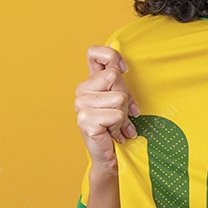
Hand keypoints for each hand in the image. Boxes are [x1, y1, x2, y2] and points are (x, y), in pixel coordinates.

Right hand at [74, 43, 140, 175]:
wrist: (110, 156)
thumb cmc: (116, 126)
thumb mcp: (121, 98)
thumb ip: (118, 78)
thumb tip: (117, 50)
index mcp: (89, 82)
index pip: (94, 52)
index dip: (112, 56)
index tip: (124, 70)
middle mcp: (81, 91)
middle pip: (114, 76)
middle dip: (126, 97)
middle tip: (122, 114)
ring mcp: (80, 105)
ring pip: (119, 98)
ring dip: (123, 115)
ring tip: (115, 125)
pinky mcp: (85, 120)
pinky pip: (117, 114)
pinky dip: (120, 125)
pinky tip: (112, 132)